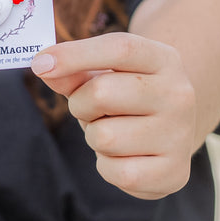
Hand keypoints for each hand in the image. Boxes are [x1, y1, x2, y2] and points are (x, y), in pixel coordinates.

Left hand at [31, 32, 196, 199]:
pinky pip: (117, 172)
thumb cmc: (127, 96)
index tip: (39, 63)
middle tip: (92, 109)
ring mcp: (179, 134)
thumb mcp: (104, 74)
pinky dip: (108, 166)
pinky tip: (124, 156)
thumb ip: (73, 70)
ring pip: (105, 137)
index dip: (74, 54)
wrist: (170, 134)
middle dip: (81, 104)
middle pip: (102, 93)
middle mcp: (179, 94)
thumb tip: (44, 67)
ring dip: (95, 137)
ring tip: (114, 131)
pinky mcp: (174, 172)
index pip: (119, 48)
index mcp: (164, 59)